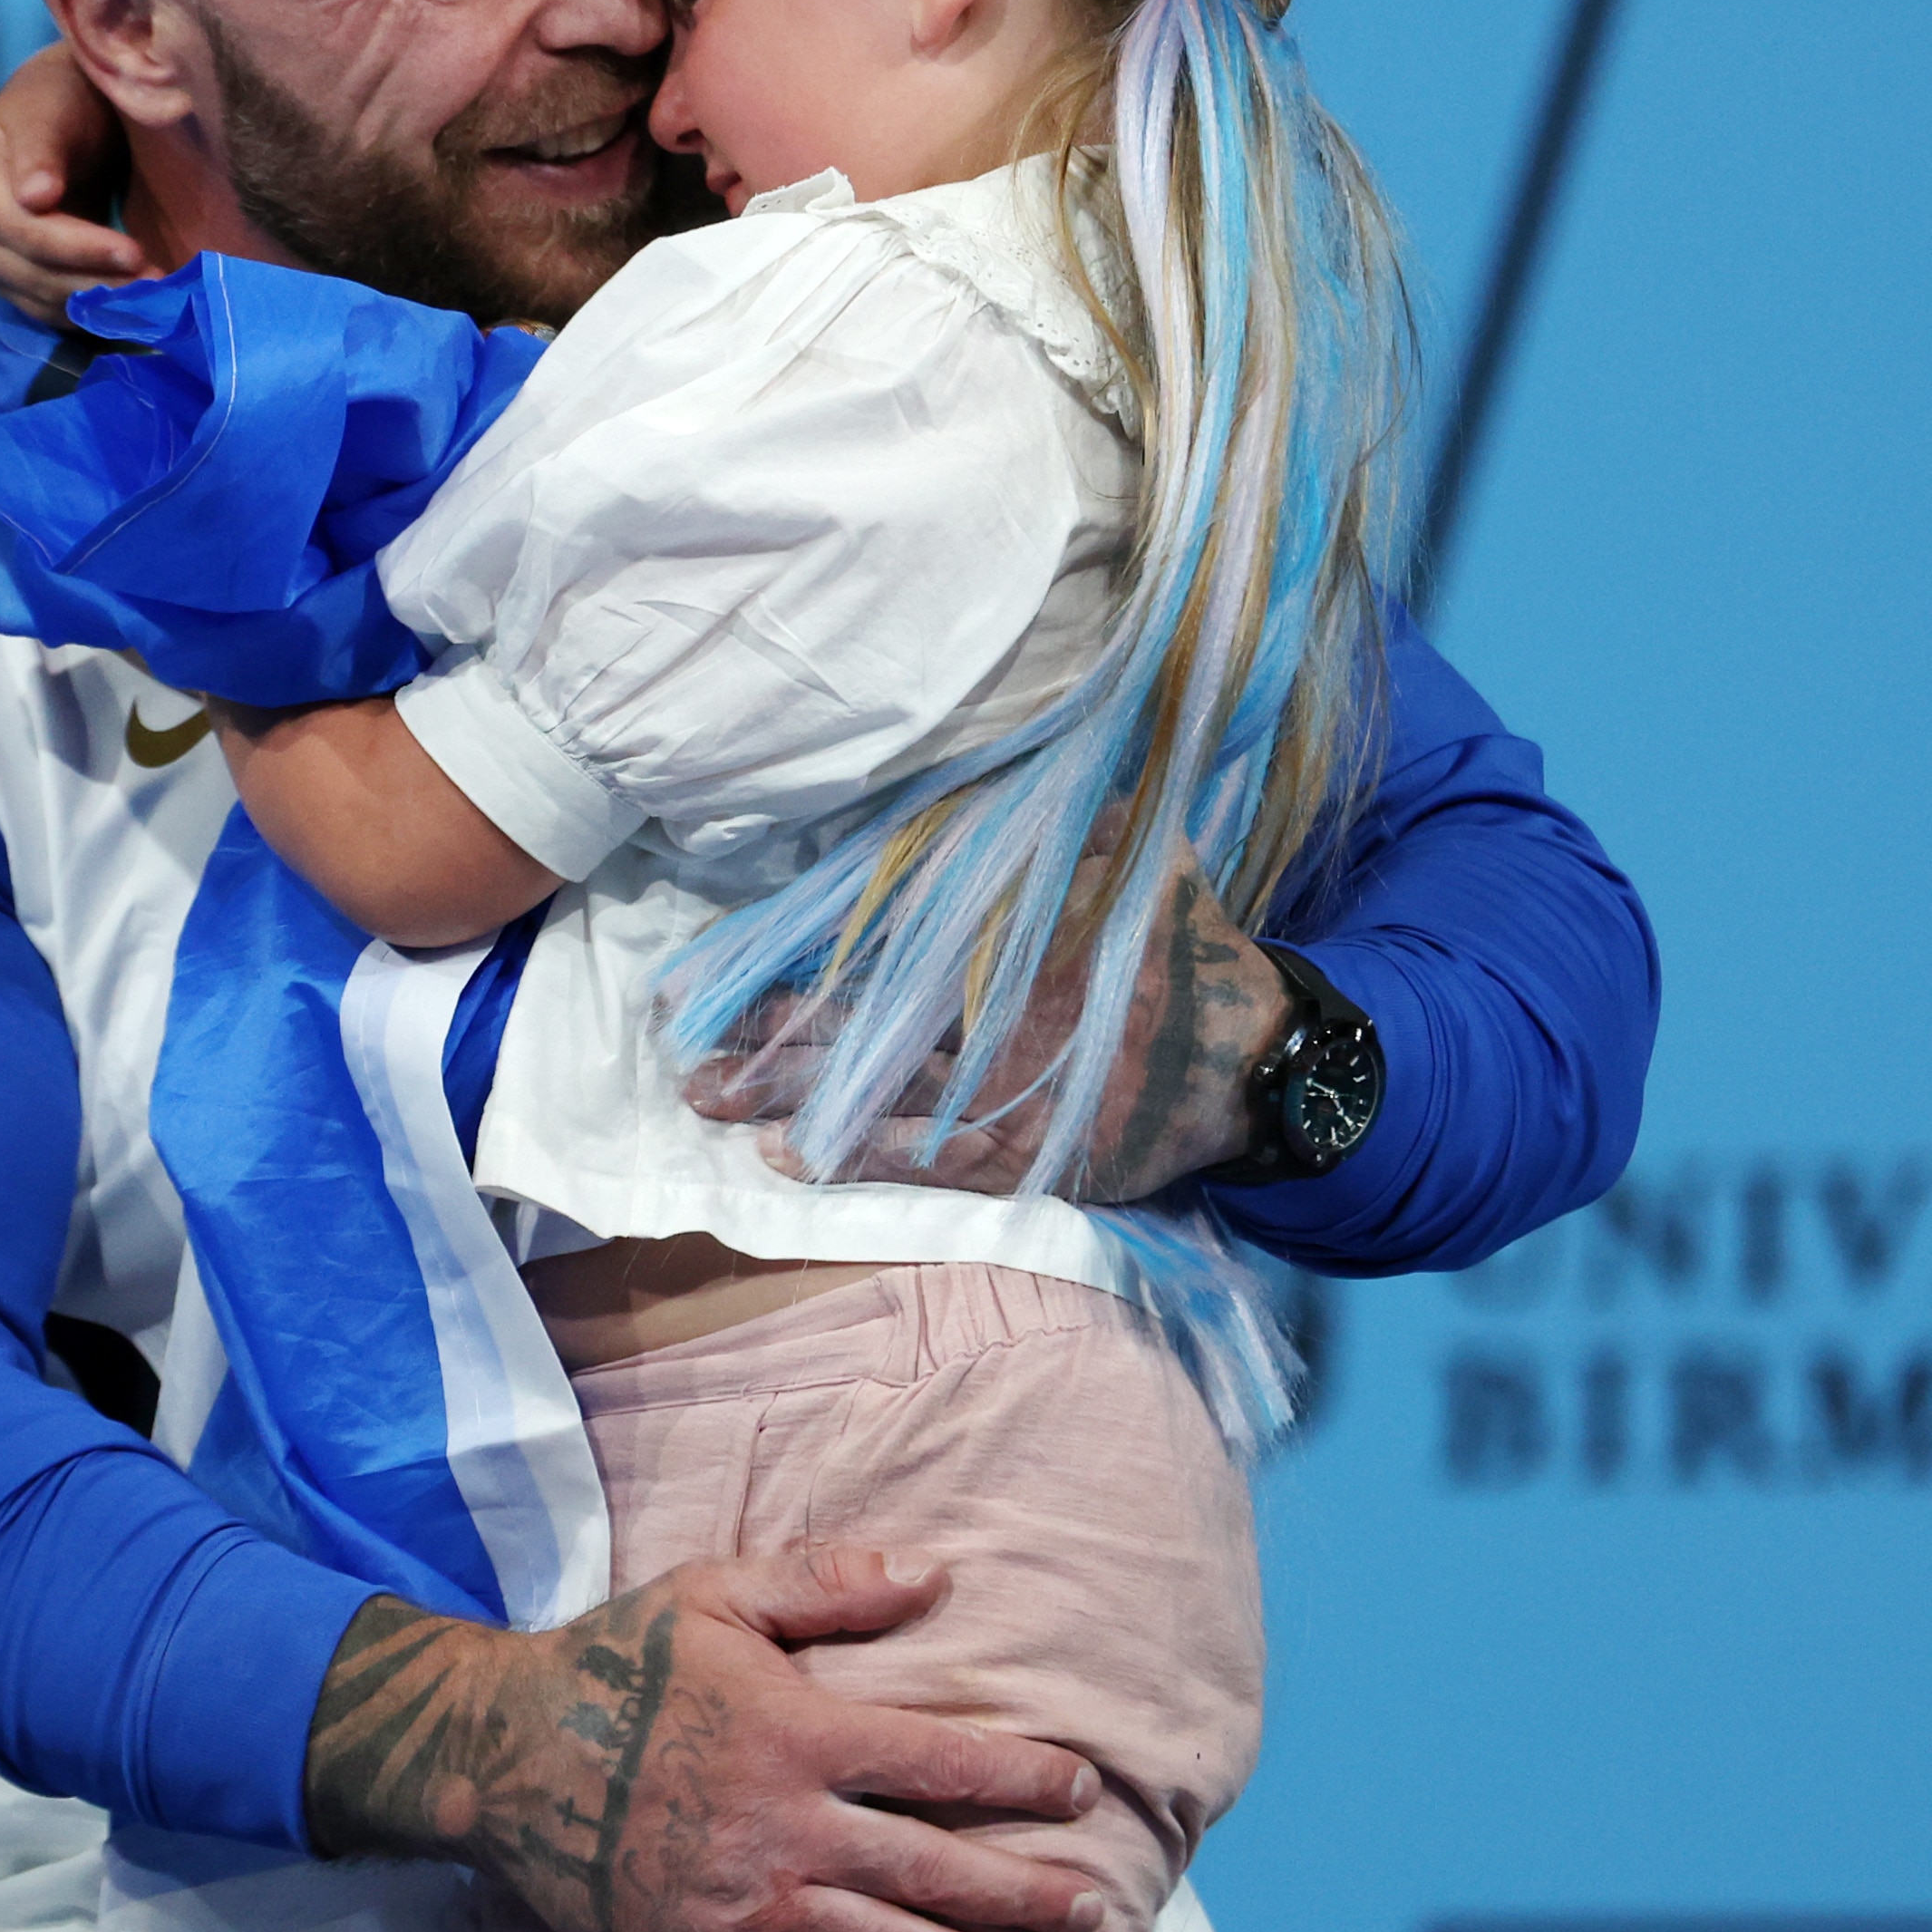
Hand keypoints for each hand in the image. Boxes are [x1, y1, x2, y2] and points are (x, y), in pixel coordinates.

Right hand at [0, 42, 154, 321]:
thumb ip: (41, 148)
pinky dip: (99, 316)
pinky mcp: (27, 288)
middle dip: (100, 284)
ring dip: (105, 306)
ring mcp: (1, 268)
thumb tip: (34, 197)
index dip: (79, 249)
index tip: (134, 252)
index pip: (26, 235)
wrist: (60, 113)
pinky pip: (61, 315)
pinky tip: (140, 309)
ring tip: (160, 299)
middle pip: (38, 278)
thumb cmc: (60, 101)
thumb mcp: (49, 108)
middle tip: (160, 284)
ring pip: (50, 304)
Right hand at [301, 1552, 1106, 1931]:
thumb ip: (825, 1582)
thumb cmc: (615, 1660)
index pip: (938, 1762)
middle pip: (930, 1874)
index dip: (1020, 1780)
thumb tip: (935, 1576)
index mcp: (796, 1733)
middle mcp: (784, 1827)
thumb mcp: (713, 1592)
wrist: (500, 1751)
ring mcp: (744, 1900)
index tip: (1084, 1792)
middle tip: (1090, 1911)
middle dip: (1020, 1897)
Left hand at [678, 825, 1286, 1201]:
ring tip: (703, 1099)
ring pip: (870, 1090)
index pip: (889, 941)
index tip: (726, 957)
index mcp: (1012, 943)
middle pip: (858, 1020)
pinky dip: (851, 1157)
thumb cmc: (1188, 957)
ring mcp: (998, 1092)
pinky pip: (917, 1158)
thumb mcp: (1149, 866)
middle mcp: (992, 1015)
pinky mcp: (1014, 1154)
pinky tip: (784, 1163)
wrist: (1250, 1066)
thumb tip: (1052, 768)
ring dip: (782, 1098)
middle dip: (767, 1031)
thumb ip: (1088, 825)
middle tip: (681, 1039)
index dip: (804, 949)